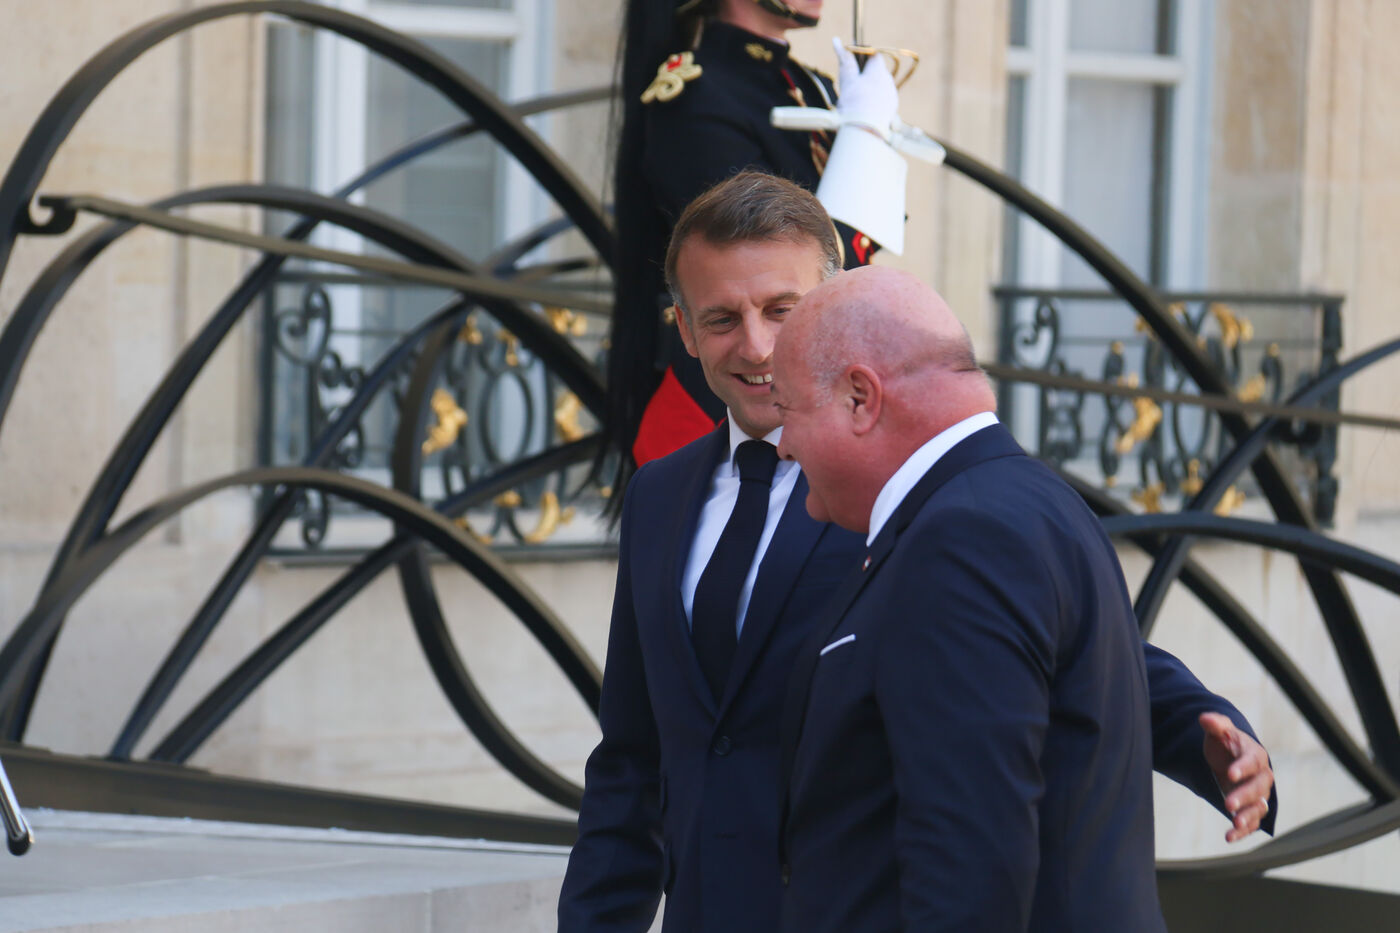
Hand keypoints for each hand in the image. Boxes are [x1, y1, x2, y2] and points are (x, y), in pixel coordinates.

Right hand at [833, 37, 897, 138]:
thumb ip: (844, 60)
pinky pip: (882, 101)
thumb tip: (836, 40)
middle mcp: (888, 81)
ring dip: (869, 90)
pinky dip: (873, 103)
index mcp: (878, 71)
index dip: (863, 55)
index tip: (852, 62)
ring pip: (879, 87)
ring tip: (855, 102)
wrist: (865, 131)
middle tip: (850, 86)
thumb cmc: (854, 103)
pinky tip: (863, 111)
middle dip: (864, 76)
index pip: (874, 54)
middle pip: (876, 72)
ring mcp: (891, 96)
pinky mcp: (891, 110)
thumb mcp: (847, 80)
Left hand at [1200, 711, 1273, 841]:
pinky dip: (1243, 831)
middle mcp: (1261, 777)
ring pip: (1258, 808)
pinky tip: (1229, 837)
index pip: (1252, 762)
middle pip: (1258, 788)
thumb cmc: (1226, 743)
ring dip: (1248, 816)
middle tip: (1228, 804)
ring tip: (1234, 822)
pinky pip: (1251, 822)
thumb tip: (1205, 718)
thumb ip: (1215, 724)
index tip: (1230, 774)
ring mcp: (1257, 795)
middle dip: (1244, 796)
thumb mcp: (1220, 731)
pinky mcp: (1250, 809)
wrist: (1230, 757)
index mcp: (1255, 755)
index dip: (1242, 768)